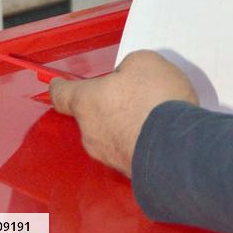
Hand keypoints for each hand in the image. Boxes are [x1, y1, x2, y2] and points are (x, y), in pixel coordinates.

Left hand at [50, 50, 198, 177]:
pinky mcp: (128, 170)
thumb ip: (127, 66)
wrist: (177, 149)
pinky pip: (129, 146)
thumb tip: (127, 77)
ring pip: (111, 131)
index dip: (59, 87)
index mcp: (87, 101)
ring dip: (125, 121)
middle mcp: (90, 132)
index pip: (62, 94)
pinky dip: (139, 137)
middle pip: (91, 112)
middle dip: (108, 101)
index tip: (55, 84)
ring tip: (153, 110)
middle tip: (133, 90)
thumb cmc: (155, 100)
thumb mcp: (144, 62)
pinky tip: (159, 128)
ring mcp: (108, 156)